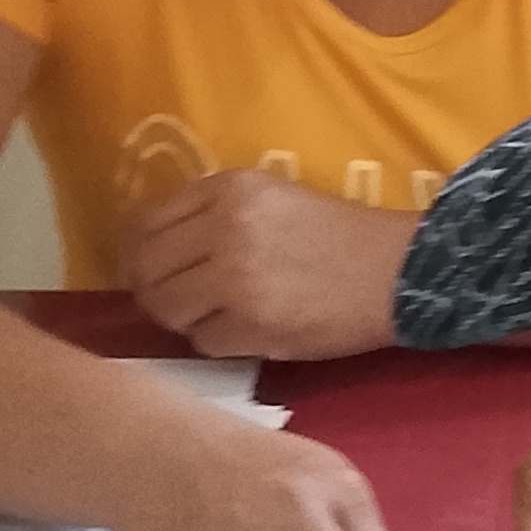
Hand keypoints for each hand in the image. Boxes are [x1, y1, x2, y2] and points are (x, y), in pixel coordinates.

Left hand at [119, 174, 411, 358]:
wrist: (396, 272)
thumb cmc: (335, 233)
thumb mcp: (271, 196)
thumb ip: (211, 211)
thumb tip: (144, 247)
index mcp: (230, 190)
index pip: (147, 222)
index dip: (134, 248)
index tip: (141, 263)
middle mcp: (227, 230)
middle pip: (147, 269)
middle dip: (150, 287)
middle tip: (169, 296)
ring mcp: (237, 282)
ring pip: (168, 309)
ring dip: (181, 316)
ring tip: (207, 313)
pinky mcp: (252, 328)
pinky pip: (202, 341)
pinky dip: (214, 339)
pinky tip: (240, 328)